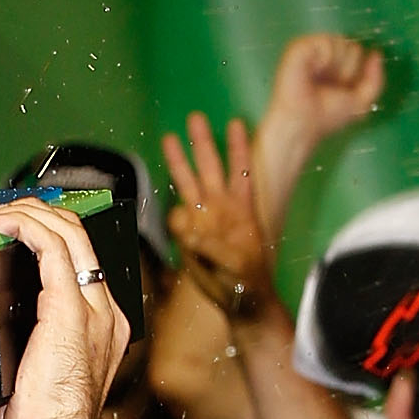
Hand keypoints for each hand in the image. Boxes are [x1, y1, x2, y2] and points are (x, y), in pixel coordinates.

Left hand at [0, 198, 130, 418]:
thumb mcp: (7, 391)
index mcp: (92, 327)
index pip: (77, 259)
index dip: (42, 232)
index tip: (6, 229)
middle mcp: (100, 312)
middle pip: (76, 235)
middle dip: (33, 212)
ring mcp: (91, 309)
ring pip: (68, 232)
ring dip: (25, 212)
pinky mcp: (70, 311)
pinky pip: (53, 247)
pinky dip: (22, 226)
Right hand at [162, 113, 274, 316]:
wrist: (240, 301)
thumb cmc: (249, 281)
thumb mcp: (241, 265)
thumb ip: (218, 248)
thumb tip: (192, 234)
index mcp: (243, 208)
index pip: (241, 170)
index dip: (238, 148)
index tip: (236, 123)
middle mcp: (222, 207)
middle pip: (210, 167)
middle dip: (201, 142)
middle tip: (195, 117)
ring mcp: (204, 219)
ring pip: (188, 183)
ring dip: (179, 161)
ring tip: (169, 137)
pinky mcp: (189, 236)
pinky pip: (177, 220)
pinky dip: (176, 222)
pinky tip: (182, 227)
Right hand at [264, 32, 385, 144]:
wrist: (304, 123)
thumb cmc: (327, 116)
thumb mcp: (361, 102)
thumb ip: (375, 79)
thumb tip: (376, 54)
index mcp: (336, 64)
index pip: (357, 52)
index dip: (354, 72)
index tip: (341, 89)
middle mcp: (324, 54)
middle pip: (352, 46)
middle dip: (346, 69)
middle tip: (330, 85)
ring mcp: (311, 48)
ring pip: (340, 41)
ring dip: (335, 65)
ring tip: (319, 78)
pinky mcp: (299, 47)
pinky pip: (325, 42)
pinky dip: (324, 59)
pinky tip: (313, 70)